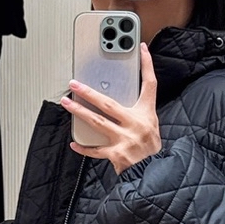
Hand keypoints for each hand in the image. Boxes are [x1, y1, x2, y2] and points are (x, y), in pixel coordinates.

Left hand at [62, 42, 160, 173]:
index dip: (147, 65)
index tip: (142, 48)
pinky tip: (74, 142)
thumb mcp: (151, 127)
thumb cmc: (152, 151)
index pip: (150, 84)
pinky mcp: (117, 155)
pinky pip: (96, 150)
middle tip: (74, 83)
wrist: (157, 175)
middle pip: (108, 103)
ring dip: (79, 112)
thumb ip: (136, 115)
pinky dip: (84, 147)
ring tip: (67, 103)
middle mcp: (136, 125)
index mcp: (147, 115)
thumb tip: (113, 105)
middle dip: (89, 92)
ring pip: (97, 122)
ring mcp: (126, 140)